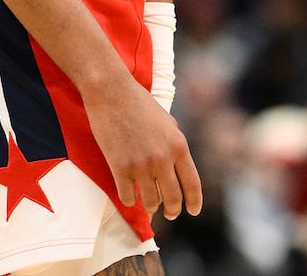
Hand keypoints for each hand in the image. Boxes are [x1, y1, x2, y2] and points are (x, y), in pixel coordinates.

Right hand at [85, 81, 201, 219]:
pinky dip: (129, 200)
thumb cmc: (139, 103)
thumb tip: (177, 168)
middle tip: (170, 213)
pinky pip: (127, 197)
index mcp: (178, 145)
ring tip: (149, 205)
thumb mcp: (168, 122)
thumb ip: (174, 145)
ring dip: (150, 206)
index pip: (192, 183)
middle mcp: (162, 158)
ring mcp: (141, 165)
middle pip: (172, 198)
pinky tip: (129, 196)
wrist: (111, 92)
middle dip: (172, 210)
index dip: (194, 201)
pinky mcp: (119, 168)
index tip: (193, 211)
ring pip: (150, 201)